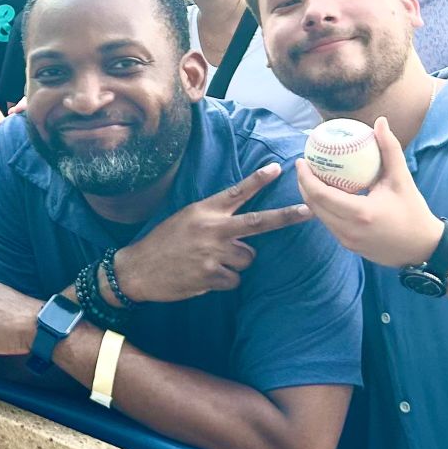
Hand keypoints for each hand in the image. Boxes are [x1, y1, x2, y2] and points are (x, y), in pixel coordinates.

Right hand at [108, 163, 308, 304]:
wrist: (138, 268)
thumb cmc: (164, 242)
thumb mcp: (185, 219)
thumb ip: (214, 220)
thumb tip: (244, 234)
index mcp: (204, 210)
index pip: (236, 192)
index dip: (258, 180)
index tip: (277, 168)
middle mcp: (212, 228)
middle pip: (258, 222)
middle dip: (286, 217)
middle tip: (309, 211)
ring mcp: (213, 252)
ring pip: (247, 258)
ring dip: (234, 262)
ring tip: (208, 261)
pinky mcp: (211, 275)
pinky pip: (234, 279)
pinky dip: (223, 280)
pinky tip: (203, 276)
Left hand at [294, 118, 441, 269]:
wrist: (423, 248)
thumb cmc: (413, 211)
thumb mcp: (401, 179)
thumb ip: (389, 149)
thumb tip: (380, 121)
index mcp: (360, 213)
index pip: (321, 194)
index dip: (305, 177)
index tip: (301, 161)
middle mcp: (349, 230)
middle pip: (314, 206)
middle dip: (303, 185)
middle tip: (304, 166)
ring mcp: (347, 241)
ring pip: (319, 216)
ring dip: (311, 197)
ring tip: (311, 178)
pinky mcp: (349, 246)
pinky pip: (329, 224)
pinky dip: (323, 209)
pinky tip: (326, 194)